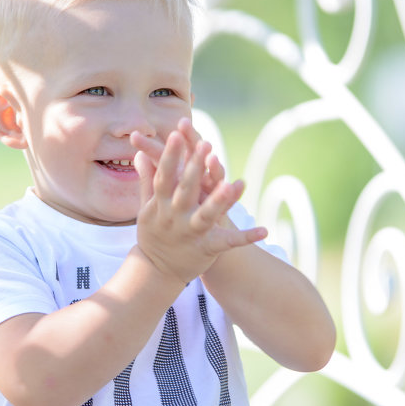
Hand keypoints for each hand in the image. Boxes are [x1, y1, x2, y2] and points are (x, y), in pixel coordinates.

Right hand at [132, 126, 265, 285]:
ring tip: (233, 185)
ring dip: (220, 200)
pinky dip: (246, 237)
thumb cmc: (153, 233)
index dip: (169, 155)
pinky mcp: (206, 248)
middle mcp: (174, 217)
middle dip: (195, 167)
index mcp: (160, 204)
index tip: (174, 134)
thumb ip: (146, 179)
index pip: (164, 175)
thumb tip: (139, 153)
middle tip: (206, 143)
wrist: (156, 271)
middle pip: (186, 189)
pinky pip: (228, 243)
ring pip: (206, 215)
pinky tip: (264, 230)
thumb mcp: (146, 207)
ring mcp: (190, 233)